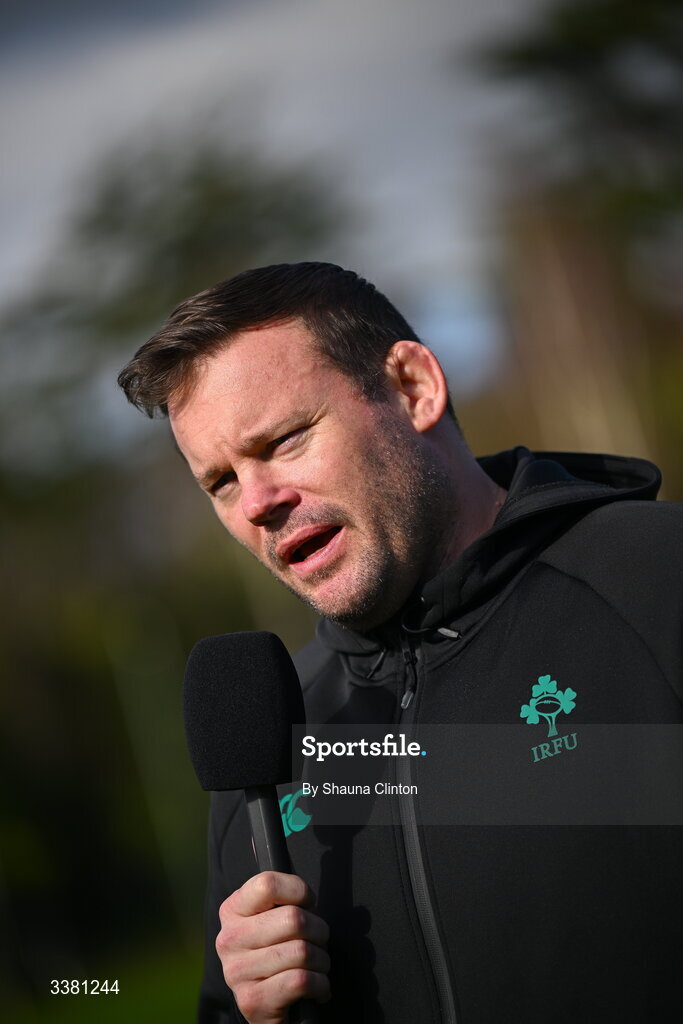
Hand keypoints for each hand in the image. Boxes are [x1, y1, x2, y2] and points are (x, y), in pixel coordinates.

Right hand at [217, 871, 330, 1023]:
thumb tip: (306, 897)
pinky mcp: (252, 1001)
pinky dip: (320, 984)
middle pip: (294, 919)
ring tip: (317, 965)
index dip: (299, 890)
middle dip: (319, 930)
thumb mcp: (269, 918)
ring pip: (302, 951)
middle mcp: (229, 939)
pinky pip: (301, 981)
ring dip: (321, 960)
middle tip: (318, 940)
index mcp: (232, 910)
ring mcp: (237, 972)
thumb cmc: (275, 950)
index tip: (308, 903)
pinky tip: (317, 986)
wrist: (264, 1004)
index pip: (268, 885)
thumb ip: (281, 900)